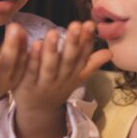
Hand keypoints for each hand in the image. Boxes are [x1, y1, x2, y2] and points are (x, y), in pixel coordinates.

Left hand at [13, 21, 111, 137]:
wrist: (37, 112)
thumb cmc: (57, 87)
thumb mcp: (76, 77)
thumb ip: (90, 63)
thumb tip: (110, 53)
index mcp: (74, 75)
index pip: (83, 57)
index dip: (86, 41)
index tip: (89, 24)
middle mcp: (61, 80)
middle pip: (68, 61)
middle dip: (73, 43)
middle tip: (75, 25)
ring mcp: (44, 83)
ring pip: (49, 67)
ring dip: (52, 49)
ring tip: (53, 32)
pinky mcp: (26, 85)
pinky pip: (31, 71)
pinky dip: (32, 59)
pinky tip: (34, 44)